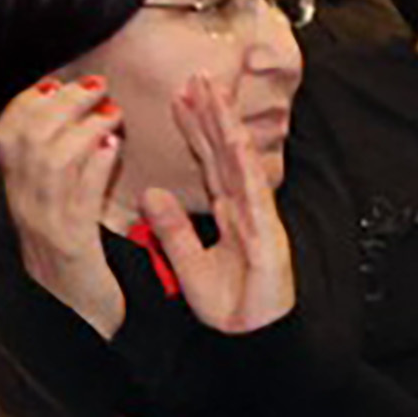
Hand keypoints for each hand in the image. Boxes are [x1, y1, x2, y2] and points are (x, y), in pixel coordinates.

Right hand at [0, 74, 132, 338]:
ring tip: (111, 110)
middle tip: (95, 86)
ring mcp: (44, 226)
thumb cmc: (78, 264)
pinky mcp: (72, 246)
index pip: (6, 133)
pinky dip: (95, 166)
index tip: (56, 83)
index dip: (27, 101)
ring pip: (50, 162)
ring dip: (82, 126)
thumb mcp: (60, 210)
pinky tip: (113, 146)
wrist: (81, 322)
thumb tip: (75, 124)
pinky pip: (78, 199)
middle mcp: (22, 206)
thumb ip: (61, 171)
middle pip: (26, 138)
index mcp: (17, 195)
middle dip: (60, 103)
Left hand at [129, 77, 293, 335]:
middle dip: (211, 113)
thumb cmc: (230, 309)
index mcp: (226, 214)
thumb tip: (150, 194)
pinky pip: (253, 192)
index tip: (178, 97)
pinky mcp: (267, 233)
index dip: (193, 129)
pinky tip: (234, 138)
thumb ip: (171, 228)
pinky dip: (244, 163)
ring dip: (226, 125)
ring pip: (239, 162)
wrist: (252, 339)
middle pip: (224, 152)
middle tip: (197, 77)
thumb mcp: (187, 264)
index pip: (207, 162)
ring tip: (213, 92)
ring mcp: (258, 218)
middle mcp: (244, 209)